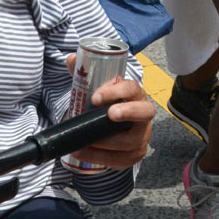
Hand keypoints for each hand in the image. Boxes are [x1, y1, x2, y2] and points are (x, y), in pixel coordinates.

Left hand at [65, 54, 153, 168]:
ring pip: (130, 141)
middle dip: (129, 112)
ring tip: (83, 142)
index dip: (117, 91)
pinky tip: (85, 153)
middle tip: (110, 114)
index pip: (132, 88)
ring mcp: (142, 136)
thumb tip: (72, 58)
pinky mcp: (134, 155)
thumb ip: (85, 74)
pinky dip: (100, 157)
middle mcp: (143, 115)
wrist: (116, 129)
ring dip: (105, 142)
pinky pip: (120, 159)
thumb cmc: (106, 106)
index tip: (96, 97)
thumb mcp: (97, 89)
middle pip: (146, 112)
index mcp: (136, 95)